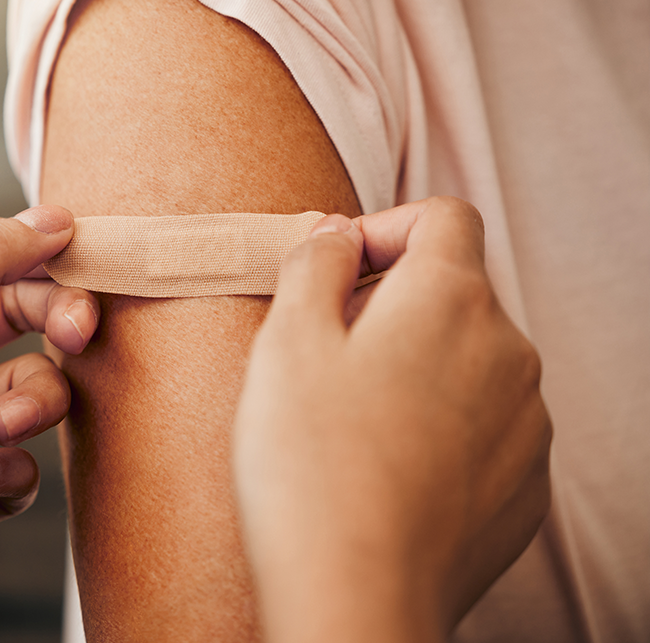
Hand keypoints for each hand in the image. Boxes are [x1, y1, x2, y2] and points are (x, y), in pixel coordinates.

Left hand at [0, 206, 99, 641]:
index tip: (80, 252)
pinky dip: (3, 472)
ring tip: (1, 426)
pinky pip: (12, 465)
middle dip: (48, 323)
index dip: (24, 245)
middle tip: (78, 333)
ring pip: (20, 392)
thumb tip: (44, 220)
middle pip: (7, 316)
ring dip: (27, 405)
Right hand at [233, 197, 551, 642]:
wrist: (355, 595)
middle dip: (390, 304)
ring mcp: (525, 422)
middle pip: (455, 291)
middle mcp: (508, 350)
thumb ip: (314, 263)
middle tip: (323, 353)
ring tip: (350, 421)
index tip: (336, 272)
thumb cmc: (309, 465)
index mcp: (451, 299)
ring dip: (417, 367)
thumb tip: (335, 232)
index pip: (442, 217)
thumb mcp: (286, 341)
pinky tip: (385, 467)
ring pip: (470, 362)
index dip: (384, 229)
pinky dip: (441, 427)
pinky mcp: (525, 484)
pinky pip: (485, 428)